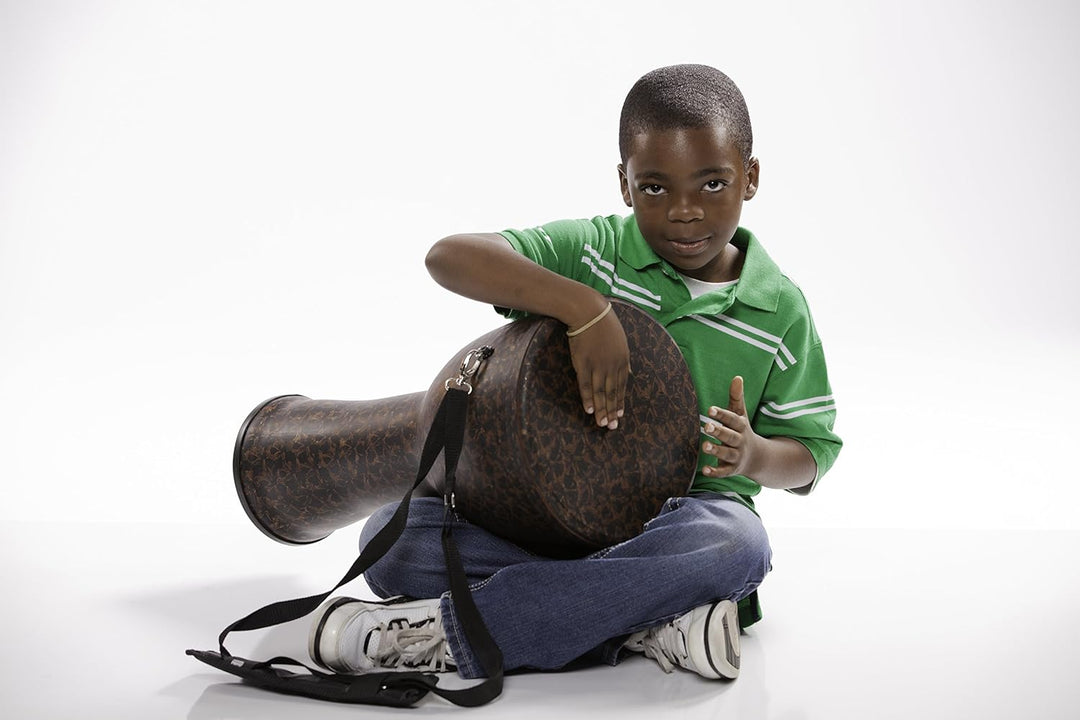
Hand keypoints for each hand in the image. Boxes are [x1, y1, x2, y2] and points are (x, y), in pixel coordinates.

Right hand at [567, 309, 630, 429]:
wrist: (588, 311)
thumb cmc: (604, 323)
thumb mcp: (620, 340)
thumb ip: (623, 358)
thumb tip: (628, 372)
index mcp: (623, 360)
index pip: (622, 386)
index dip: (620, 402)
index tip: (620, 415)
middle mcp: (612, 366)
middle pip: (612, 393)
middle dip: (612, 411)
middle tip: (612, 427)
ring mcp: (598, 365)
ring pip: (601, 393)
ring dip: (601, 410)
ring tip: (601, 424)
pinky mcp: (583, 364)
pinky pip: (586, 385)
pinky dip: (588, 399)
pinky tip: (589, 410)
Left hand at [701, 375, 761, 476]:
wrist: (758, 458)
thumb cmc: (741, 431)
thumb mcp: (741, 414)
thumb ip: (736, 397)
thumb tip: (737, 377)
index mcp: (741, 426)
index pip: (732, 419)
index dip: (722, 414)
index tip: (710, 409)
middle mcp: (740, 442)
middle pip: (730, 437)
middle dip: (719, 432)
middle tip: (706, 426)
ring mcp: (736, 456)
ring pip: (727, 454)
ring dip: (716, 451)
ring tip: (704, 446)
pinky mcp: (732, 469)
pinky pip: (724, 472)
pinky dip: (715, 472)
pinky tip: (704, 470)